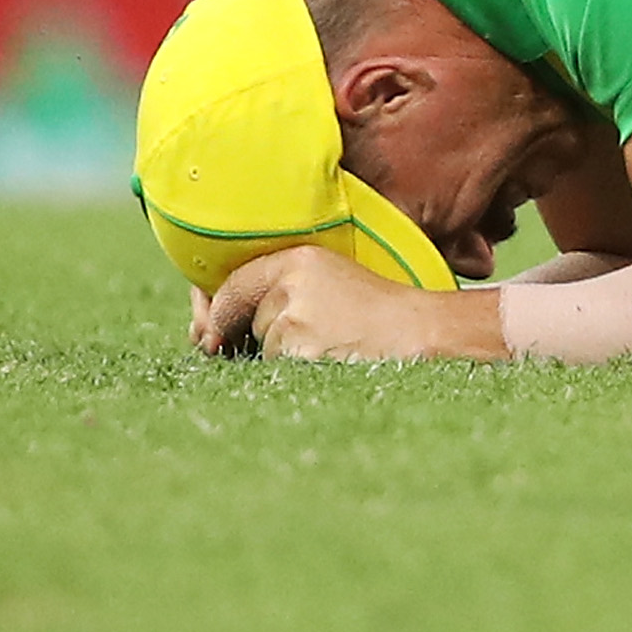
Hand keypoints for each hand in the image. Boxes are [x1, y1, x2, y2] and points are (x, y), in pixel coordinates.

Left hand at [194, 246, 508, 362]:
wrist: (425, 333)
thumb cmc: (382, 312)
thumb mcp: (333, 282)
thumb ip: (280, 293)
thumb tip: (205, 335)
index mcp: (299, 258)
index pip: (234, 284)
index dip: (216, 312)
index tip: (211, 335)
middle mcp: (289, 282)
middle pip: (248, 321)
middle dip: (260, 339)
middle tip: (314, 337)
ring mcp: (292, 317)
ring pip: (263, 349)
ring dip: (287, 357)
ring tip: (338, 346)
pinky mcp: (298, 350)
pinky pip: (276, 371)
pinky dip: (298, 373)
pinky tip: (335, 361)